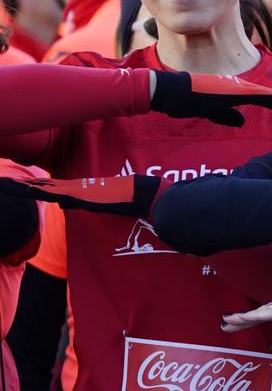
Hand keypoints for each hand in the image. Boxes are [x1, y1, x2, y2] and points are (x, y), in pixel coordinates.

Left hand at [0, 173, 160, 216]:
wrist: (138, 192)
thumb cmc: (126, 199)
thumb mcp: (104, 205)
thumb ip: (90, 204)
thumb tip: (79, 207)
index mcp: (76, 189)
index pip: (48, 187)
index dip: (32, 185)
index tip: (17, 185)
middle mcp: (71, 186)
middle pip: (40, 185)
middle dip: (21, 185)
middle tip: (2, 183)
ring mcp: (73, 189)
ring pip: (41, 187)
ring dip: (22, 186)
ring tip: (4, 184)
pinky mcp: (76, 193)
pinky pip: (51, 192)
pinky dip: (36, 190)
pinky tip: (24, 188)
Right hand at [150, 71, 271, 125]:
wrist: (168, 91)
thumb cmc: (185, 101)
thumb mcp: (210, 112)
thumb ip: (227, 116)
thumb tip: (243, 122)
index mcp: (235, 93)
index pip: (264, 100)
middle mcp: (240, 88)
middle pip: (271, 96)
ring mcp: (238, 88)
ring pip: (270, 95)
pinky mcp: (235, 92)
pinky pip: (262, 96)